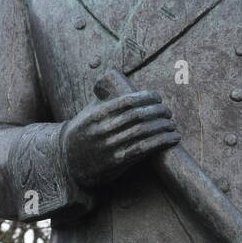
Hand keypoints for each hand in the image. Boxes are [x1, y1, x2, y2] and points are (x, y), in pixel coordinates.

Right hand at [61, 90, 179, 189]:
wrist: (68, 161)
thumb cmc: (83, 133)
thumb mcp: (89, 113)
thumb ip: (106, 100)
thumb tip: (121, 80)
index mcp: (97, 114)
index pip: (127, 100)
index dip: (147, 97)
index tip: (158, 97)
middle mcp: (103, 129)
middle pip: (138, 115)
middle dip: (158, 111)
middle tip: (167, 111)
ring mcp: (110, 146)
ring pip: (143, 132)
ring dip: (163, 127)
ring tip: (172, 124)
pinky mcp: (118, 162)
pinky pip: (144, 149)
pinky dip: (162, 142)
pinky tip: (173, 139)